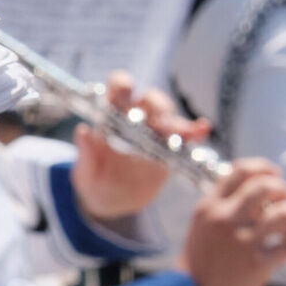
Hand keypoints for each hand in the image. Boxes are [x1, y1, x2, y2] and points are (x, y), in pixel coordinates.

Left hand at [70, 73, 207, 225]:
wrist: (112, 200)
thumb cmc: (95, 181)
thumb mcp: (86, 172)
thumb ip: (86, 156)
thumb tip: (83, 132)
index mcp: (113, 115)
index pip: (119, 87)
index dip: (123, 85)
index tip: (124, 94)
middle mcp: (136, 117)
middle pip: (150, 98)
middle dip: (153, 104)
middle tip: (154, 121)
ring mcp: (156, 133)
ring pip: (169, 114)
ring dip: (173, 119)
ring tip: (174, 132)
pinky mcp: (170, 149)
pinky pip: (186, 136)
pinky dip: (194, 131)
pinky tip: (202, 129)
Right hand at [182, 161, 285, 285]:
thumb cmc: (199, 264)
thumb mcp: (202, 227)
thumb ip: (224, 209)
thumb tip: (260, 195)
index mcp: (208, 207)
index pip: (239, 171)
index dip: (264, 168)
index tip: (276, 174)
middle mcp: (224, 219)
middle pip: (263, 186)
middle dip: (283, 188)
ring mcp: (241, 242)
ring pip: (283, 214)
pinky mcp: (256, 264)